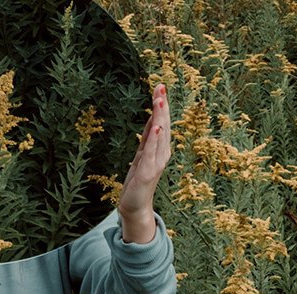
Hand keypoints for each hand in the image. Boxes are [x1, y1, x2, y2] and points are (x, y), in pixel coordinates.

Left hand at [118, 83, 171, 242]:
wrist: (134, 205)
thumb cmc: (139, 180)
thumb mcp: (142, 154)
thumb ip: (147, 137)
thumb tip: (153, 118)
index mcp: (160, 148)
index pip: (161, 122)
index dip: (160, 105)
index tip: (159, 86)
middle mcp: (162, 154)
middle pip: (163, 125)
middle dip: (162, 107)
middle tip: (161, 87)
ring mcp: (156, 163)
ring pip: (159, 136)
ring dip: (159, 118)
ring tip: (159, 101)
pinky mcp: (147, 173)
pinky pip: (151, 153)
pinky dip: (154, 140)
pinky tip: (156, 128)